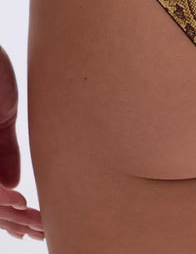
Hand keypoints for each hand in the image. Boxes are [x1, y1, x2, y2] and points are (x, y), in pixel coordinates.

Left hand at [0, 45, 44, 240]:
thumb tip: (13, 186)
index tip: (39, 221)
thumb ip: (5, 152)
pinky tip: (19, 203)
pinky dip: (0, 196)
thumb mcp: (4, 116)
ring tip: (33, 224)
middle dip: (16, 221)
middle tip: (41, 231)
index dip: (16, 213)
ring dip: (10, 216)